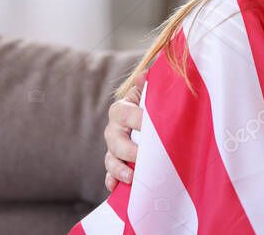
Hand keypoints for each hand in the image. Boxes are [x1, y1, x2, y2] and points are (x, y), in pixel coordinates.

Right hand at [103, 73, 144, 191]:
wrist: (147, 115)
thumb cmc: (152, 102)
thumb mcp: (151, 91)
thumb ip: (150, 84)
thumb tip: (145, 75)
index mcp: (122, 109)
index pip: (126, 114)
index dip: (139, 120)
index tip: (154, 126)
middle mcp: (114, 129)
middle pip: (115, 140)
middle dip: (128, 150)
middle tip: (143, 156)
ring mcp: (113, 147)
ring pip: (111, 158)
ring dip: (119, 169)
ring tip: (131, 177)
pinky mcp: (116, 161)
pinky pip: (110, 173)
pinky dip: (112, 181)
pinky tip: (115, 188)